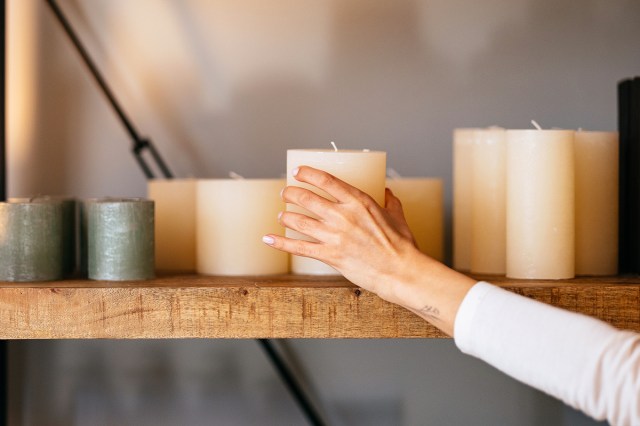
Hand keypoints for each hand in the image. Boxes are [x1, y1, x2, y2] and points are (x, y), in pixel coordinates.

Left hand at [263, 166, 424, 303]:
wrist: (400, 271)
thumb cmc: (401, 245)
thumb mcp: (398, 215)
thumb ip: (390, 200)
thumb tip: (387, 191)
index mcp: (358, 201)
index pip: (325, 180)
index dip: (307, 173)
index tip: (297, 171)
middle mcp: (342, 215)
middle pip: (306, 198)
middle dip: (291, 193)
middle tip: (285, 193)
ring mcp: (334, 236)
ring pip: (299, 221)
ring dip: (286, 216)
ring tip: (282, 214)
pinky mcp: (329, 255)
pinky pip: (298, 247)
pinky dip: (281, 242)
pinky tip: (268, 238)